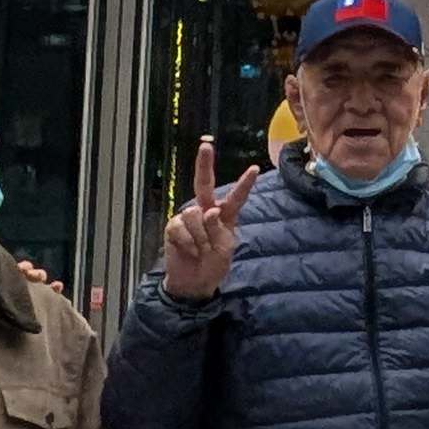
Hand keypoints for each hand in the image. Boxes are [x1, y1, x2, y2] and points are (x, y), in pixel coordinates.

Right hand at [161, 138, 260, 300]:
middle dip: (204, 163)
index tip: (255, 168)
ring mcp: (187, 217)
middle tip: (205, 145)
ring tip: (202, 250)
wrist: (194, 283)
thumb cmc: (213, 265)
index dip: (244, 183)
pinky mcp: (173, 227)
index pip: (236, 197)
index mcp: (224, 215)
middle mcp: (205, 210)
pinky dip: (188, 243)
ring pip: (194, 215)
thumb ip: (219, 228)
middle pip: (204, 184)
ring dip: (201, 237)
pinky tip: (190, 251)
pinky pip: (181, 228)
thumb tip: (208, 211)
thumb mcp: (224, 249)